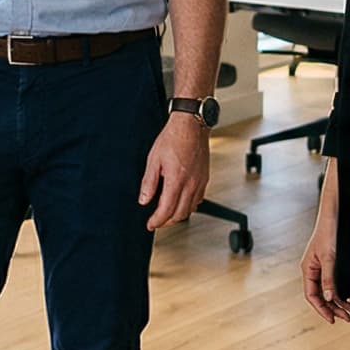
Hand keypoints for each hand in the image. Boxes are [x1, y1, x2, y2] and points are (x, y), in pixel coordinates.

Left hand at [140, 111, 208, 230]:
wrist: (191, 125)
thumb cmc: (173, 137)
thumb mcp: (153, 159)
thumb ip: (149, 182)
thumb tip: (144, 200)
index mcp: (176, 180)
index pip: (167, 210)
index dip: (157, 221)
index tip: (150, 224)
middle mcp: (191, 184)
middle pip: (180, 214)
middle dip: (166, 221)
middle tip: (156, 221)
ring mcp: (200, 182)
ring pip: (190, 209)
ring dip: (178, 215)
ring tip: (167, 213)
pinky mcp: (205, 178)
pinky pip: (198, 199)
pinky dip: (189, 206)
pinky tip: (181, 201)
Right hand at [302, 220, 349, 323]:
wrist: (333, 214)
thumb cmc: (328, 232)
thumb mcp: (329, 257)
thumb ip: (328, 278)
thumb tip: (328, 297)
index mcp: (308, 269)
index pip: (312, 295)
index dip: (321, 309)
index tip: (333, 319)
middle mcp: (314, 270)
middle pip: (321, 295)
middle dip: (334, 307)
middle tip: (348, 318)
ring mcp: (322, 267)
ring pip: (329, 290)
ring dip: (340, 301)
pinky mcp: (331, 263)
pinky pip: (335, 282)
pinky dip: (343, 290)